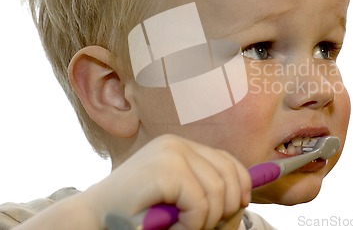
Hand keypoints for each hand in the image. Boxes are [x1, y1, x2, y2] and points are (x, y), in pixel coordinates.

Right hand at [85, 134, 251, 229]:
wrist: (93, 220)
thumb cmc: (138, 216)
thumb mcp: (180, 202)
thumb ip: (211, 196)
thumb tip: (247, 196)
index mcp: (182, 147)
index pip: (228, 161)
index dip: (241, 186)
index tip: (237, 207)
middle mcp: (178, 143)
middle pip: (229, 176)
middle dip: (225, 210)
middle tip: (199, 226)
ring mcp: (172, 152)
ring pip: (218, 193)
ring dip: (205, 222)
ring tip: (180, 227)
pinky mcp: (166, 168)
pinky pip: (201, 204)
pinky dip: (193, 224)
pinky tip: (172, 227)